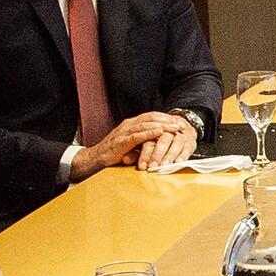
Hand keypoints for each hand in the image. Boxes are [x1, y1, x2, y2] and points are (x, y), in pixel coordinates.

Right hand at [76, 110, 195, 176]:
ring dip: (163, 125)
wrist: (94, 158)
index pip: (151, 116)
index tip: (178, 121)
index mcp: (131, 124)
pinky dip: (150, 133)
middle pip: (151, 118)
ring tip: (175, 127)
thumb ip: (141, 142)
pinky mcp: (121, 142)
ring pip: (147, 124)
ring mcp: (124, 132)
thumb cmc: (112, 154)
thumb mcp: (130, 145)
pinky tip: (160, 132)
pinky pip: (138, 135)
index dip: (165, 118)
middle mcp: (128, 125)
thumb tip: (157, 143)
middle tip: (181, 124)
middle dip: (167, 120)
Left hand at [132, 118, 198, 172]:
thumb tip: (124, 159)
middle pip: (162, 139)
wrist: (178, 128)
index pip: (148, 140)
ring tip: (165, 166)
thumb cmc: (157, 140)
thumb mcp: (144, 144)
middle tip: (153, 167)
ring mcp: (179, 135)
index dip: (145, 154)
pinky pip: (187, 147)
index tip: (142, 167)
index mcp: (153, 130)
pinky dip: (183, 155)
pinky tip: (178, 163)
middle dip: (157, 154)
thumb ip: (134, 153)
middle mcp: (167, 131)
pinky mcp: (189, 141)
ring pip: (175, 142)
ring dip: (170, 155)